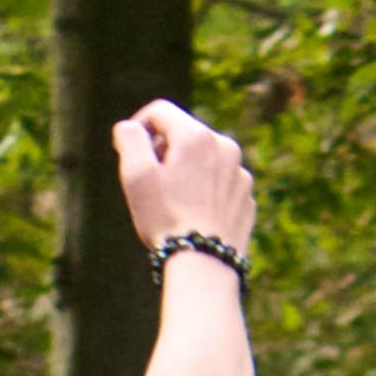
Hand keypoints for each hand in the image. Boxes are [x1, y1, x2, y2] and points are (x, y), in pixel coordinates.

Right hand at [112, 99, 254, 261]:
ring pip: (206, 161)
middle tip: (150, 185)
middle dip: (164, 152)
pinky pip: (221, 186)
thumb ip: (130, 142)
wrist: (204, 264)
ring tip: (173, 206)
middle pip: (185, 135)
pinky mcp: (246, 198)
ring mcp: (240, 173)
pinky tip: (194, 218)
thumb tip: (129, 127)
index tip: (129, 149)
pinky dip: (206, 194)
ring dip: (187, 173)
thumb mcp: (137, 178)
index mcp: (195, 136)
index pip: (160, 112)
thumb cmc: (166, 221)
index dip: (139, 126)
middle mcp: (224, 145)